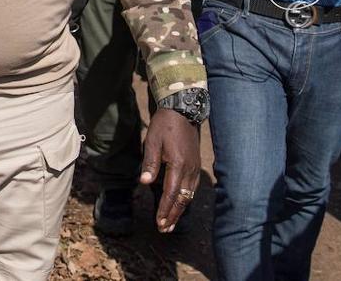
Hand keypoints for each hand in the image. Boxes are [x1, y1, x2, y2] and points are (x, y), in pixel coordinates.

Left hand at [141, 108, 200, 232]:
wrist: (183, 110)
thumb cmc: (164, 125)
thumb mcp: (152, 141)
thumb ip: (149, 163)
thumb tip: (144, 182)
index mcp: (178, 164)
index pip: (170, 193)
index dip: (164, 209)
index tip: (159, 223)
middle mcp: (189, 169)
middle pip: (182, 199)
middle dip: (173, 215)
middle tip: (164, 229)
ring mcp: (195, 167)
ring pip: (189, 195)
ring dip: (179, 210)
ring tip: (171, 223)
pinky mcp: (196, 165)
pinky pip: (192, 187)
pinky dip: (185, 199)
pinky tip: (180, 205)